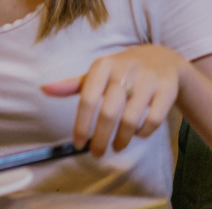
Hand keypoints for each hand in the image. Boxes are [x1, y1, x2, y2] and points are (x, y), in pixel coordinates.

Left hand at [42, 44, 185, 156]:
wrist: (162, 58)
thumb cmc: (120, 70)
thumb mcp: (97, 73)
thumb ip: (73, 85)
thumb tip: (44, 89)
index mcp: (102, 66)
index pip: (87, 99)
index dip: (81, 124)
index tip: (78, 144)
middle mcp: (124, 70)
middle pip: (108, 113)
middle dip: (100, 138)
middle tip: (96, 153)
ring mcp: (148, 79)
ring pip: (131, 119)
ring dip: (121, 139)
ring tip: (115, 147)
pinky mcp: (167, 89)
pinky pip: (153, 119)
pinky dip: (143, 132)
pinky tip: (137, 135)